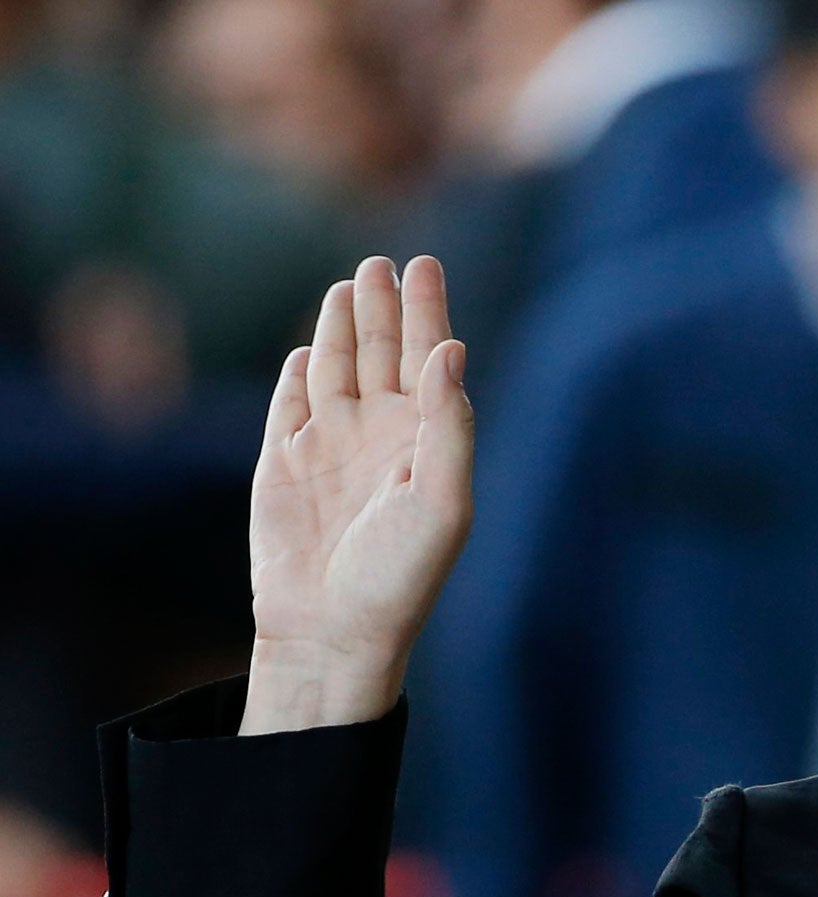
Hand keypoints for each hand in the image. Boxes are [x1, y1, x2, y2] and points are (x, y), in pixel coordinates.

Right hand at [242, 254, 472, 733]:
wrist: (332, 629)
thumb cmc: (398, 575)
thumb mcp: (442, 501)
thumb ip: (449, 424)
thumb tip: (450, 350)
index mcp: (426, 443)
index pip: (429, 363)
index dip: (427, 314)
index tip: (424, 267)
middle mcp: (381, 438)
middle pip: (384, 355)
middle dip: (384, 308)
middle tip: (385, 262)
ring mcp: (331, 448)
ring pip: (338, 369)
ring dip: (343, 327)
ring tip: (351, 283)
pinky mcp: (283, 462)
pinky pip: (291, 406)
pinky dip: (300, 376)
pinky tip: (310, 352)